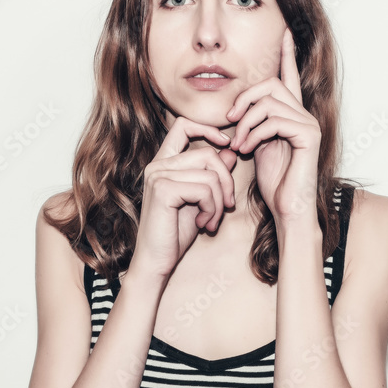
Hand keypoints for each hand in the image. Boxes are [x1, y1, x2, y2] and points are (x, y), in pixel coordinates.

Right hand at [130, 118, 237, 279]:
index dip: (209, 129)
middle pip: (208, 154)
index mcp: (163, 163)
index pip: (184, 125)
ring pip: (210, 175)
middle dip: (226, 182)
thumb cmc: (175, 233)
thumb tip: (230, 152)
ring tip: (211, 221)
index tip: (228, 144)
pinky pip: (205, 189)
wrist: (156, 261)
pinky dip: (212, 209)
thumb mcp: (200, 200)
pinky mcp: (163, 189)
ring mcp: (158, 175)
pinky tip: (202, 224)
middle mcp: (158, 165)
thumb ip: (211, 175)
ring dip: (219, 202)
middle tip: (226, 207)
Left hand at [225, 28, 320, 226]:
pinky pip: (274, 120)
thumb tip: (235, 111)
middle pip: (272, 84)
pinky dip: (254, 133)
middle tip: (229, 120)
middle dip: (245, 98)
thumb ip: (251, 124)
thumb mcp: (254, 146)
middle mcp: (304, 115)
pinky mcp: (309, 136)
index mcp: (291, 115)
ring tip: (237, 144)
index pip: (289, 77)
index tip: (284, 32)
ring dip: (246, 122)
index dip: (286, 54)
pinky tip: (247, 150)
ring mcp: (309, 124)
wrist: (287, 209)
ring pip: (270, 102)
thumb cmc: (272, 182)